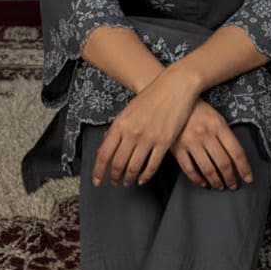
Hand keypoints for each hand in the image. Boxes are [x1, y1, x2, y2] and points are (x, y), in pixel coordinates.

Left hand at [91, 66, 198, 187]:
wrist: (174, 87)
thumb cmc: (151, 97)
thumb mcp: (127, 111)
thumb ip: (117, 128)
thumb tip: (107, 144)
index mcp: (120, 125)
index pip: (104, 154)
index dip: (98, 171)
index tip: (97, 180)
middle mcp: (132, 133)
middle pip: (118, 163)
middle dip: (114, 177)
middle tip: (115, 182)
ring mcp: (148, 138)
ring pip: (134, 167)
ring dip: (129, 178)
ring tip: (127, 182)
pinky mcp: (164, 142)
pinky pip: (152, 165)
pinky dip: (145, 175)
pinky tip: (142, 179)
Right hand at [170, 100, 253, 190]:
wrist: (173, 99)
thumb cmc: (197, 109)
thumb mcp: (215, 117)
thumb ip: (224, 135)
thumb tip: (235, 157)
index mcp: (218, 125)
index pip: (236, 152)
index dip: (244, 168)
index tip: (248, 178)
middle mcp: (206, 134)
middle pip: (223, 163)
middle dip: (230, 178)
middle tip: (233, 185)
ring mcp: (190, 142)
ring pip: (207, 169)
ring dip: (216, 181)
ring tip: (220, 186)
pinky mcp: (177, 148)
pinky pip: (189, 169)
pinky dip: (197, 179)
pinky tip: (203, 183)